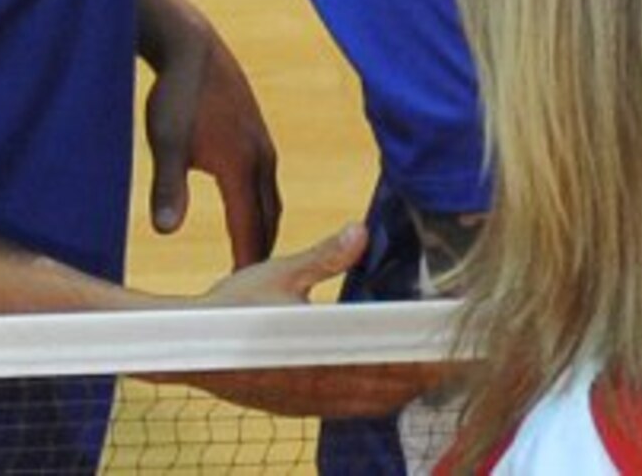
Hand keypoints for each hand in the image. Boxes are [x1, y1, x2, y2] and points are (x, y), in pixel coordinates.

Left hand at [139, 0, 281, 265]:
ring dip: (264, 227)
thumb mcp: (165, 142)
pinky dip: (262, 204)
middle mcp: (262, 157)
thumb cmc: (175, 95)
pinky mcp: (256, 132)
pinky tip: (246, 207)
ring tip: (251, 254)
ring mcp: (263, 143)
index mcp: (242, 166)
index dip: (246, 261)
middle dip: (262, 251)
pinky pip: (267, 180)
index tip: (241, 295)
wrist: (192, 47)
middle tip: (250, 288)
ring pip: (271, 197)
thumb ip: (167, 187)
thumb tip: (165, 231)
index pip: (250, 227)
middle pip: (270, 217)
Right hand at [169, 225, 455, 416]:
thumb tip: (360, 232)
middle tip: (461, 362)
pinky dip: (375, 398)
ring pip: (369, 404)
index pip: (386, 365)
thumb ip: (324, 257)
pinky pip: (347, 408)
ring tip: (434, 372)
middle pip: (386, 390)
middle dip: (424, 378)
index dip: (425, 363)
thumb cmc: (228, 308)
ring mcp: (305, 403)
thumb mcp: (278, 275)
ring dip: (402, 390)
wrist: (180, 348)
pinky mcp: (294, 407)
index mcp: (316, 358)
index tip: (457, 353)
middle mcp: (315, 388)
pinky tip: (389, 386)